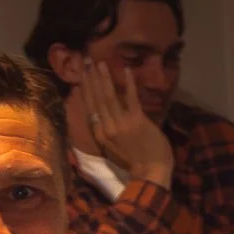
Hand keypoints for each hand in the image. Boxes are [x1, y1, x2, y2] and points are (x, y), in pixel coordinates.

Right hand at [73, 56, 173, 186]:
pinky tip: (126, 70)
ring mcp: (121, 123)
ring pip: (109, 97)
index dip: (85, 90)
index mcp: (100, 134)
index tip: (82, 75)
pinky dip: (129, 83)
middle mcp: (107, 127)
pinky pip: (131, 98)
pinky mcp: (137, 120)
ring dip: (104, 78)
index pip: (90, 108)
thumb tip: (106, 115)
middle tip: (86, 61)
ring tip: (99, 63)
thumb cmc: (135, 163)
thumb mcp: (115, 149)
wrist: (151, 173)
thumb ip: (109, 131)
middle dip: (90, 78)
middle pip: (96, 99)